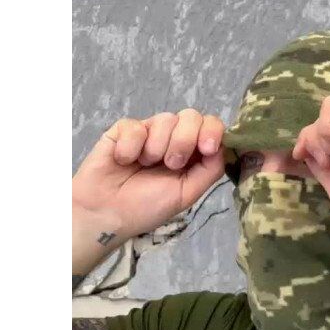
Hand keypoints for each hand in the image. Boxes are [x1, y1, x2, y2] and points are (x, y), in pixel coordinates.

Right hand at [72, 109, 225, 240]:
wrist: (105, 214)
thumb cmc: (146, 207)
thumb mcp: (186, 194)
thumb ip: (210, 170)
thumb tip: (224, 145)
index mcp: (192, 154)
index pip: (211, 127)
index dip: (212, 131)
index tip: (207, 148)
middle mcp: (173, 138)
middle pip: (192, 116)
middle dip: (184, 140)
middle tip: (171, 164)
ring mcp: (149, 132)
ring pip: (166, 118)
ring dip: (157, 147)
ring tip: (144, 165)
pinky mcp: (124, 129)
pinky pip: (136, 125)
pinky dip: (132, 146)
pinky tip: (124, 161)